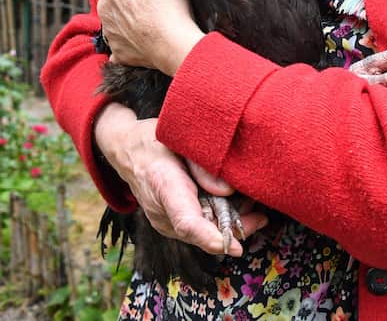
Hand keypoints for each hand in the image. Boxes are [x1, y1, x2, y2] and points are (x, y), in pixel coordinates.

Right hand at [95, 103, 267, 256]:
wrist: (126, 150)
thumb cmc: (153, 140)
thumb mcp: (179, 139)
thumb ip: (204, 164)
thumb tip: (229, 190)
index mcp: (163, 184)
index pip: (187, 221)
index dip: (211, 237)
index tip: (235, 246)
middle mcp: (161, 211)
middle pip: (202, 233)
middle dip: (234, 229)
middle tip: (260, 215)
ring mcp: (163, 222)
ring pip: (202, 234)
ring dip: (228, 224)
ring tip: (251, 206)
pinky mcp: (169, 224)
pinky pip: (197, 229)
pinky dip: (217, 221)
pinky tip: (233, 207)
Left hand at [96, 0, 204, 75]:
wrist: (173, 46)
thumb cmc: (170, 8)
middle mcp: (103, 4)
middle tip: (147, 0)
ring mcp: (107, 29)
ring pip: (113, 18)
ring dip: (126, 17)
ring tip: (149, 21)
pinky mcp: (115, 50)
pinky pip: (120, 41)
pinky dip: (129, 40)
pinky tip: (145, 40)